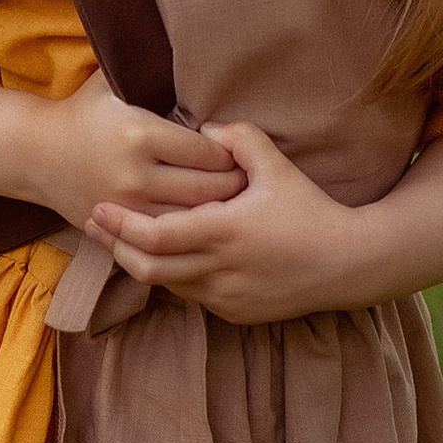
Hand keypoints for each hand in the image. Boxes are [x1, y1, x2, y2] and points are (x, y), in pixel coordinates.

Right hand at [33, 72, 244, 236]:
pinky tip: (202, 217)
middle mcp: (135, 175)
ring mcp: (127, 207)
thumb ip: (154, 68)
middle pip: (209, 190)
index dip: (230, 153)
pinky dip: (192, 230)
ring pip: (193, 220)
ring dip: (217, 212)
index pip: (208, 152)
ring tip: (233, 201)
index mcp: (140, 133)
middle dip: (234, 185)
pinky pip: (170, 237)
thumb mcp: (114, 79)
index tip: (236, 150)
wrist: (35, 153)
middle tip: (247, 178)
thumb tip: (199, 49)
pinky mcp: (120, 229)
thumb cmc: (85, 111)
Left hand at [90, 119, 371, 324]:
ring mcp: (226, 297)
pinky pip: (192, 296)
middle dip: (115, 247)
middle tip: (94, 225)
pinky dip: (174, 278)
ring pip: (166, 285)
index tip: (98, 209)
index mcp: (224, 232)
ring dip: (142, 264)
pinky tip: (166, 258)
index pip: (154, 236)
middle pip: (147, 268)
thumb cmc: (311, 211)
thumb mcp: (277, 167)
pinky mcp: (235, 313)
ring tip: (122, 240)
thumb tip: (203, 129)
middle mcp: (219, 270)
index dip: (120, 226)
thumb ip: (239, 139)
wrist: (348, 264)